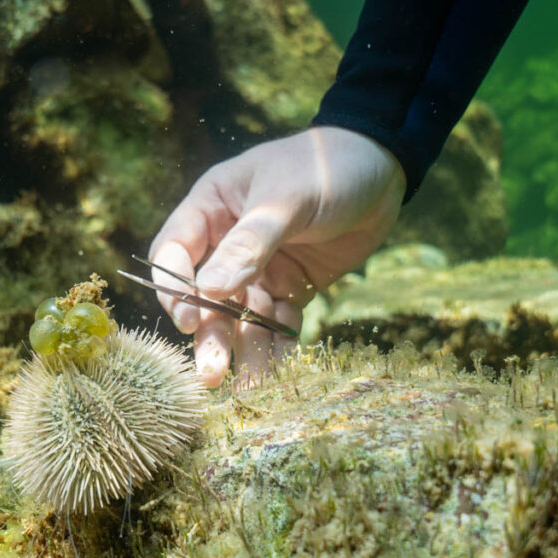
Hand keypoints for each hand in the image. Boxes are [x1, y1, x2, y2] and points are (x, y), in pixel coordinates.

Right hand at [149, 126, 405, 387]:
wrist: (383, 167)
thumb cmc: (324, 166)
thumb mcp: (285, 199)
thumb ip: (249, 244)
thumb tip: (209, 291)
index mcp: (211, 208)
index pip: (175, 253)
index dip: (174, 289)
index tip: (188, 321)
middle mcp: (227, 242)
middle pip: (206, 295)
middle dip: (210, 334)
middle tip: (212, 375)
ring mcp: (260, 267)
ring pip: (242, 316)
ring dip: (244, 350)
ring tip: (248, 390)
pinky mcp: (292, 286)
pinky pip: (278, 322)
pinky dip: (278, 347)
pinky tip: (278, 377)